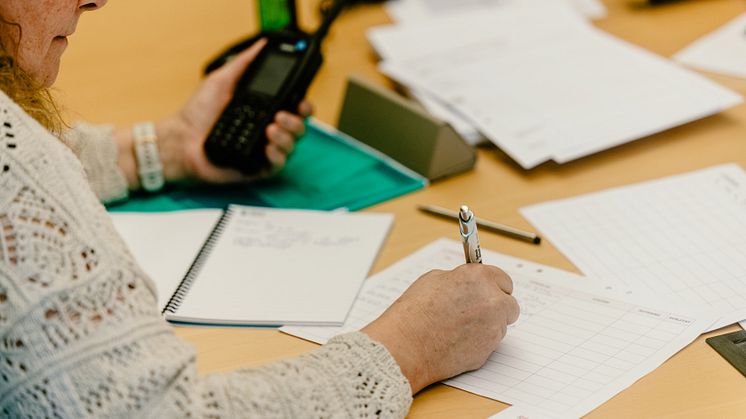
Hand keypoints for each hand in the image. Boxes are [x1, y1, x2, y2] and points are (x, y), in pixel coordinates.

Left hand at [133, 39, 311, 187]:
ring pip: (291, 146)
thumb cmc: (197, 113)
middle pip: (298, 127)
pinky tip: (268, 147)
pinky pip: (278, 164)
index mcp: (264, 110)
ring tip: (270, 128)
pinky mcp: (257, 168)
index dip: (303, 105)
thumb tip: (262, 44)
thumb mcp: (221, 80)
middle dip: (296, 121)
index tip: (301, 101)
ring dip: (286, 136)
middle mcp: (268, 130)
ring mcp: (263, 150)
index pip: (294, 108)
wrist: (180, 139)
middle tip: (280, 115)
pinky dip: (277, 155)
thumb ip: (243, 63)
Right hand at [361, 264, 519, 393]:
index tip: (490, 291)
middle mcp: (492, 301)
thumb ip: (460, 280)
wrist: (406, 345)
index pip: (504, 280)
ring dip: (488, 326)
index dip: (495, 286)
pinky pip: (490, 343)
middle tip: (478, 312)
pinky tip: (458, 340)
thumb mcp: (434, 280)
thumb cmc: (414, 312)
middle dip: (497, 307)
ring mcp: (493, 327)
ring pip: (501, 326)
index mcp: (480, 278)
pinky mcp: (489, 350)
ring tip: (460, 328)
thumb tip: (470, 284)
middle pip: (509, 304)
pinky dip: (479, 342)